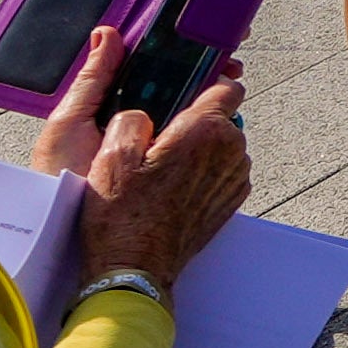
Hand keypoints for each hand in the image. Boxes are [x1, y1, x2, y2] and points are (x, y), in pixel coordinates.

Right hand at [39, 34, 253, 292]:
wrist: (134, 267)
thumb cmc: (121, 213)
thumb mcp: (112, 154)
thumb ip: (135, 116)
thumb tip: (147, 111)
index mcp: (206, 131)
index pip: (226, 84)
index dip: (208, 79)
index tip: (189, 82)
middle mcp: (231, 150)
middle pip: (222, 115)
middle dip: (195, 117)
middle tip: (159, 131)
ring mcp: (235, 177)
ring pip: (222, 143)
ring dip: (200, 146)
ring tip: (161, 164)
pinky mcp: (231, 199)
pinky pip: (220, 170)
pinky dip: (203, 170)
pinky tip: (171, 185)